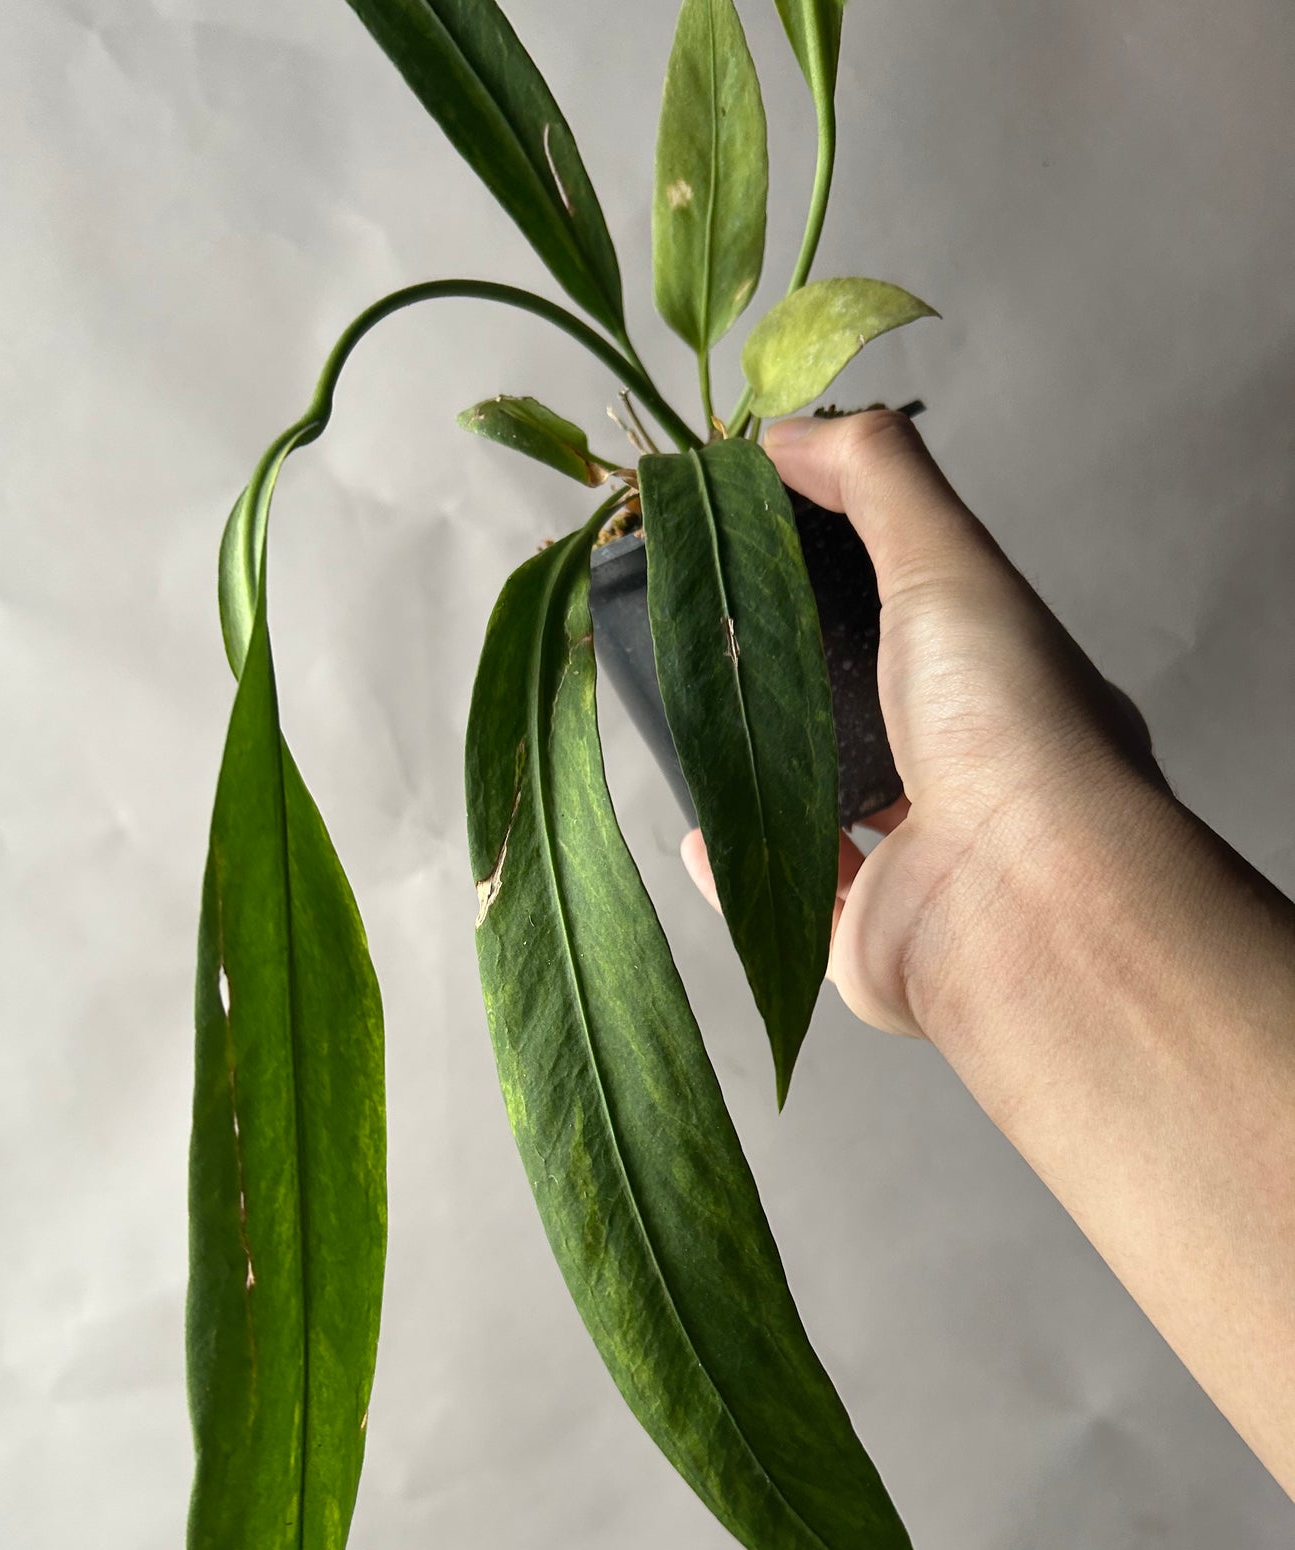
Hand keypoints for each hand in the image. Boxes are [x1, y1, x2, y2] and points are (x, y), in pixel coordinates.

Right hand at [680, 406, 1168, 1038]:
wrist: (1022, 897)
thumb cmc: (1003, 723)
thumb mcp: (946, 559)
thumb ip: (874, 479)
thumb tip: (787, 432)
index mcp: (1006, 692)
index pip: (929, 627)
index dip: (857, 585)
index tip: (767, 554)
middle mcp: (974, 781)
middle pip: (876, 724)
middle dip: (806, 688)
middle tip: (723, 645)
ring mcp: (924, 870)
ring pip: (834, 819)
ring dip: (772, 779)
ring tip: (704, 729)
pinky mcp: (870, 944)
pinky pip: (797, 901)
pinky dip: (745, 868)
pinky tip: (701, 832)